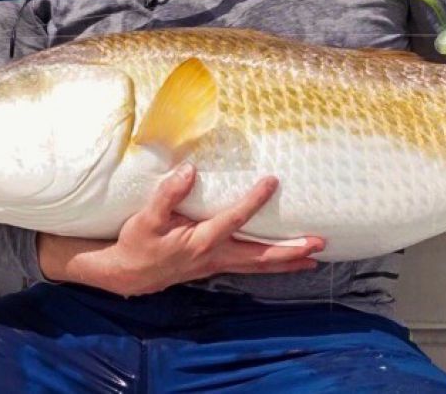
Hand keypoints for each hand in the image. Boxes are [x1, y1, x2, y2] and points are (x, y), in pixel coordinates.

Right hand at [38, 165, 324, 295]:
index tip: (272, 181)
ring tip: (314, 258)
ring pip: (258, 265)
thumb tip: (189, 170)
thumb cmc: (138, 242)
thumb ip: (167, 194)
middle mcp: (214, 256)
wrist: (128, 274)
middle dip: (290, 251)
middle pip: (259, 256)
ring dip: (287, 262)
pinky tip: (288, 261)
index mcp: (200, 241)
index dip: (254, 201)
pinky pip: (251, 266)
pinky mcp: (217, 265)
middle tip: (318, 244)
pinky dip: (271, 265)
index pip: (233, 219)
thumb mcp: (146, 217)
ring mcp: (218, 264)